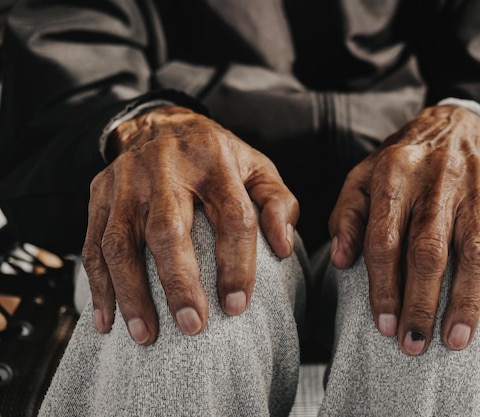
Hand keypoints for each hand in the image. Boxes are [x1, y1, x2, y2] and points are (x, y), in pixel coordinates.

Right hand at [82, 105, 298, 344]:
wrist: (161, 123)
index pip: (232, 216)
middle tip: (191, 326)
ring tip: (146, 335)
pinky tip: (108, 320)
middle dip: (179, 282)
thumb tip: (282, 247)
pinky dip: (99, 286)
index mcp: (214, 160)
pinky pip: (92, 243)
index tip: (237, 306)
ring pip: (121, 242)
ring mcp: (126, 179)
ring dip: (132, 293)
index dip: (237, 264)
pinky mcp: (100, 193)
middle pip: (168, 229)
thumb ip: (277, 202)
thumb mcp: (257, 168)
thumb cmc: (217, 157)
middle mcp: (166, 167)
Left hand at [329, 104, 479, 354]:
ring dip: (465, 301)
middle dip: (421, 303)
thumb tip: (340, 260)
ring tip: (454, 340)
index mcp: (395, 173)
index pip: (384, 239)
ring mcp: (478, 185)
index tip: (384, 325)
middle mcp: (437, 178)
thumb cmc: (402, 163)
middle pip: (429, 250)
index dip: (383, 287)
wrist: (455, 126)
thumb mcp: (363, 178)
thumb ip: (348, 217)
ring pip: (474, 252)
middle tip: (414, 343)